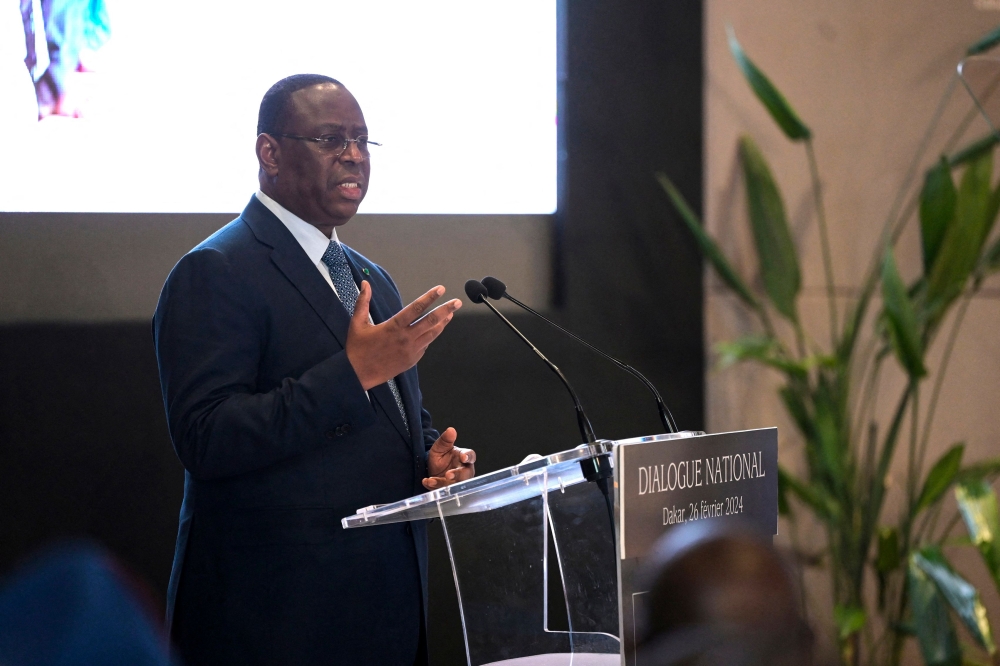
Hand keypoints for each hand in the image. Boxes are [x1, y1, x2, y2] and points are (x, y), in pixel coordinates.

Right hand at [346, 283, 460, 390]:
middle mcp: (406, 338)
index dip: (430, 297)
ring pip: (432, 334)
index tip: (440, 289)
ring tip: (450, 314)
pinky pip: (425, 345)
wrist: (357, 375)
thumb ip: (363, 302)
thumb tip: (365, 284)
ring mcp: (411, 351)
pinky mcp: (412, 360)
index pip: (416, 308)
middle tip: (457, 302)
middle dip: (446, 310)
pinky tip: (434, 330)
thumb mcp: (357, 323)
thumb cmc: (357, 348)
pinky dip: (430, 336)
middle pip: (431, 321)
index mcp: (394, 327)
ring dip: (443, 323)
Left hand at [423, 427, 475, 489]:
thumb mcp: (440, 446)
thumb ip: (446, 439)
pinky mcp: (447, 489)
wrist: (431, 466)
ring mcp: (456, 481)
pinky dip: (433, 486)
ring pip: (454, 484)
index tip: (464, 457)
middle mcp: (463, 470)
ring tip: (432, 480)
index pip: (470, 456)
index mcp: (464, 457)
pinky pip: (442, 489)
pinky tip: (426, 482)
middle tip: (449, 474)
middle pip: (465, 474)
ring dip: (443, 483)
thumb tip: (451, 430)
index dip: (468, 457)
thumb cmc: (441, 455)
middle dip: (457, 474)